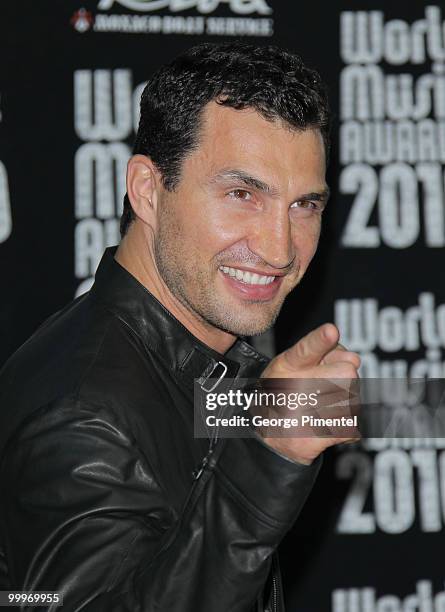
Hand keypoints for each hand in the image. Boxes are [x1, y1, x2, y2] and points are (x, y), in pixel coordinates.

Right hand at [259, 323, 360, 464]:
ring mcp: (304, 416)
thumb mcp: (293, 363)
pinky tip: (323, 426)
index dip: (320, 340)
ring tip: (321, 409)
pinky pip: (352, 426)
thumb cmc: (286, 391)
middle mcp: (294, 388)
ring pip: (354, 400)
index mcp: (288, 364)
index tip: (331, 331)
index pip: (307, 348)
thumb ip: (322, 351)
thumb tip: (353, 360)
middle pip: (348, 371)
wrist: (270, 435)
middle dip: (345, 378)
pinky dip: (344, 429)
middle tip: (326, 387)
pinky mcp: (316, 439)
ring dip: (345, 405)